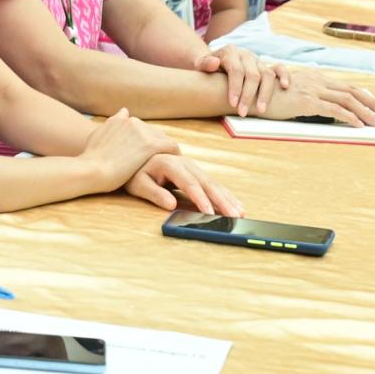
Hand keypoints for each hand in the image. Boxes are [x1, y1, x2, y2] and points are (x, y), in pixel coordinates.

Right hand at [81, 108, 177, 187]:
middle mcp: (133, 121)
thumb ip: (112, 122)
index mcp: (121, 119)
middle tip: (163, 162)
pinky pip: (171, 147)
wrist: (91, 169)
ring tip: (172, 166)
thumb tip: (124, 110)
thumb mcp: (98, 135)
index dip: (147, 142)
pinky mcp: (150, 145)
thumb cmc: (92, 158)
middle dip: (159, 147)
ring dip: (169, 152)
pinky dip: (175, 156)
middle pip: (155, 133)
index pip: (143, 129)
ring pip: (165, 140)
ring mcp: (142, 132)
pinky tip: (177, 167)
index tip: (148, 155)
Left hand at [123, 153, 243, 216]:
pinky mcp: (194, 172)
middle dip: (222, 200)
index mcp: (169, 163)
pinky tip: (236, 204)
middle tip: (235, 216)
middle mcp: (184, 163)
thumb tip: (171, 205)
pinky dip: (224, 194)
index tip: (210, 213)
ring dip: (228, 198)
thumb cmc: (134, 173)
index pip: (189, 183)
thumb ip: (154, 193)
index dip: (200, 198)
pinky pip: (212, 184)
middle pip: (206, 183)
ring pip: (213, 183)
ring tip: (241, 213)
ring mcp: (191, 166)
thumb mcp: (138, 184)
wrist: (134, 157)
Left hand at [196, 44, 290, 115]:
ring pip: (267, 75)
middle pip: (252, 75)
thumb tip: (215, 63)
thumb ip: (204, 63)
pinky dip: (284, 76)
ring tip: (261, 110)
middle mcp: (246, 55)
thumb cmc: (208, 68)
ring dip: (265, 93)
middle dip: (248, 96)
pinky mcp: (266, 66)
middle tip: (242, 113)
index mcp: (230, 52)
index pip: (236, 70)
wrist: (216, 63)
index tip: (232, 104)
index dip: (235, 88)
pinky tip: (284, 87)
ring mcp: (258, 61)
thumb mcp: (201, 64)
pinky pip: (279, 68)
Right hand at [259, 67, 374, 127]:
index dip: (364, 96)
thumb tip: (324, 110)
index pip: (346, 86)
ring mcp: (312, 89)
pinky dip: (350, 117)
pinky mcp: (307, 101)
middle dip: (372, 102)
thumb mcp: (291, 96)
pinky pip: (335, 110)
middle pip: (352, 90)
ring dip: (366, 112)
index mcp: (314, 77)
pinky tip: (358, 125)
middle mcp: (316, 80)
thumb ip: (308, 98)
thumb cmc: (267, 98)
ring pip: (348, 99)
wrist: (249, 95)